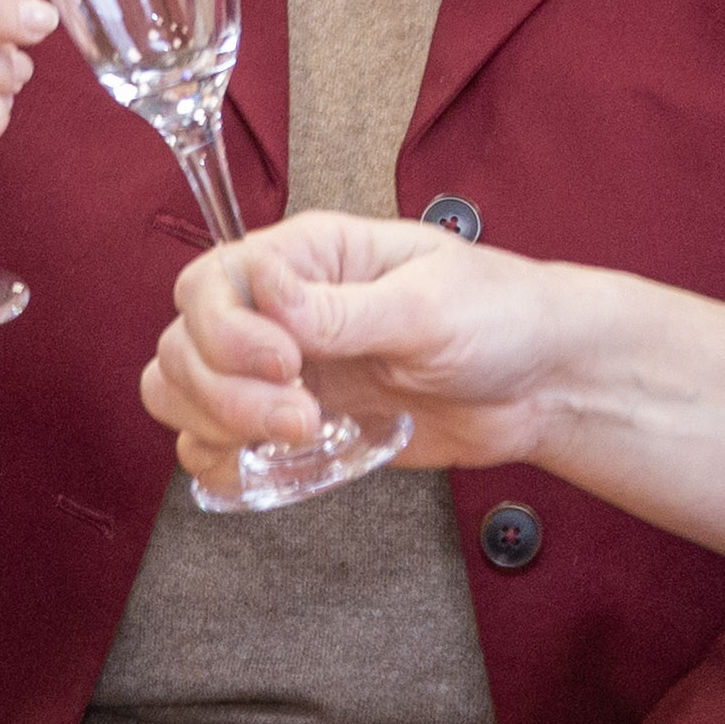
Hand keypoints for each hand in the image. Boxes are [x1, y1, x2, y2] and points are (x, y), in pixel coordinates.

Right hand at [145, 208, 551, 485]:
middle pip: (185, 341)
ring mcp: (283, 367)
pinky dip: (217, 460)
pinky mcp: (292, 421)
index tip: (289, 365)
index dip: (229, 331)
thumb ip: (344, 309)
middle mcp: (282, 307)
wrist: (543, 384)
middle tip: (305, 420)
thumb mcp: (430, 307)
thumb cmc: (500, 318)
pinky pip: (214, 440)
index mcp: (310, 255)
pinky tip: (261, 467)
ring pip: (182, 389)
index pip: (213, 282)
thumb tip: (267, 290)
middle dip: (227, 390)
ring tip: (297, 438)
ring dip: (215, 423)